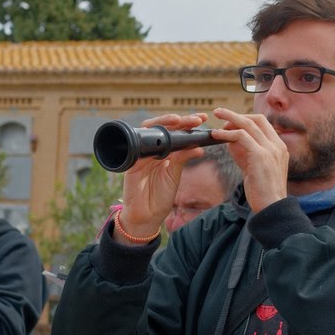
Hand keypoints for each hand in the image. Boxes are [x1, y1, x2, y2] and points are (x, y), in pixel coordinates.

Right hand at [116, 112, 207, 238]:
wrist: (147, 216)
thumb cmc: (159, 196)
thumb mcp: (174, 175)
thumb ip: (183, 159)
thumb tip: (199, 147)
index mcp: (162, 152)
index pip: (173, 132)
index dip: (186, 124)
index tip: (202, 118)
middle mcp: (151, 150)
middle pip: (163, 128)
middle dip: (179, 121)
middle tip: (196, 119)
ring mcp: (141, 155)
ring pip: (151, 133)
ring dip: (166, 125)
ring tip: (181, 121)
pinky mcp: (132, 164)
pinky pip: (142, 150)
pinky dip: (154, 146)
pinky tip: (166, 143)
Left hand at [210, 107, 289, 212]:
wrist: (272, 208)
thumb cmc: (262, 193)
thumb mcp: (254, 169)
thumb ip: (245, 154)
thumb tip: (230, 141)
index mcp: (279, 148)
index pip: (263, 123)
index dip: (245, 119)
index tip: (229, 122)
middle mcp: (277, 145)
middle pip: (256, 119)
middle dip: (236, 114)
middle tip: (219, 112)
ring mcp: (270, 149)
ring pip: (248, 124)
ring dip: (229, 118)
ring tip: (216, 117)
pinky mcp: (260, 155)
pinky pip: (242, 136)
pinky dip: (227, 133)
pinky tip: (216, 136)